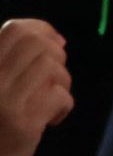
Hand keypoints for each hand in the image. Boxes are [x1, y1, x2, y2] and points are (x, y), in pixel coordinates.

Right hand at [0, 19, 72, 155]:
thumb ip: (9, 66)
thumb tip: (53, 39)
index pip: (15, 30)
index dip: (43, 30)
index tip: (56, 44)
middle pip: (37, 44)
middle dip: (56, 56)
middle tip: (53, 79)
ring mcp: (2, 101)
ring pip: (51, 67)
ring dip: (60, 82)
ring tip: (48, 102)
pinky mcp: (21, 125)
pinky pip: (59, 95)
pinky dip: (63, 106)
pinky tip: (50, 121)